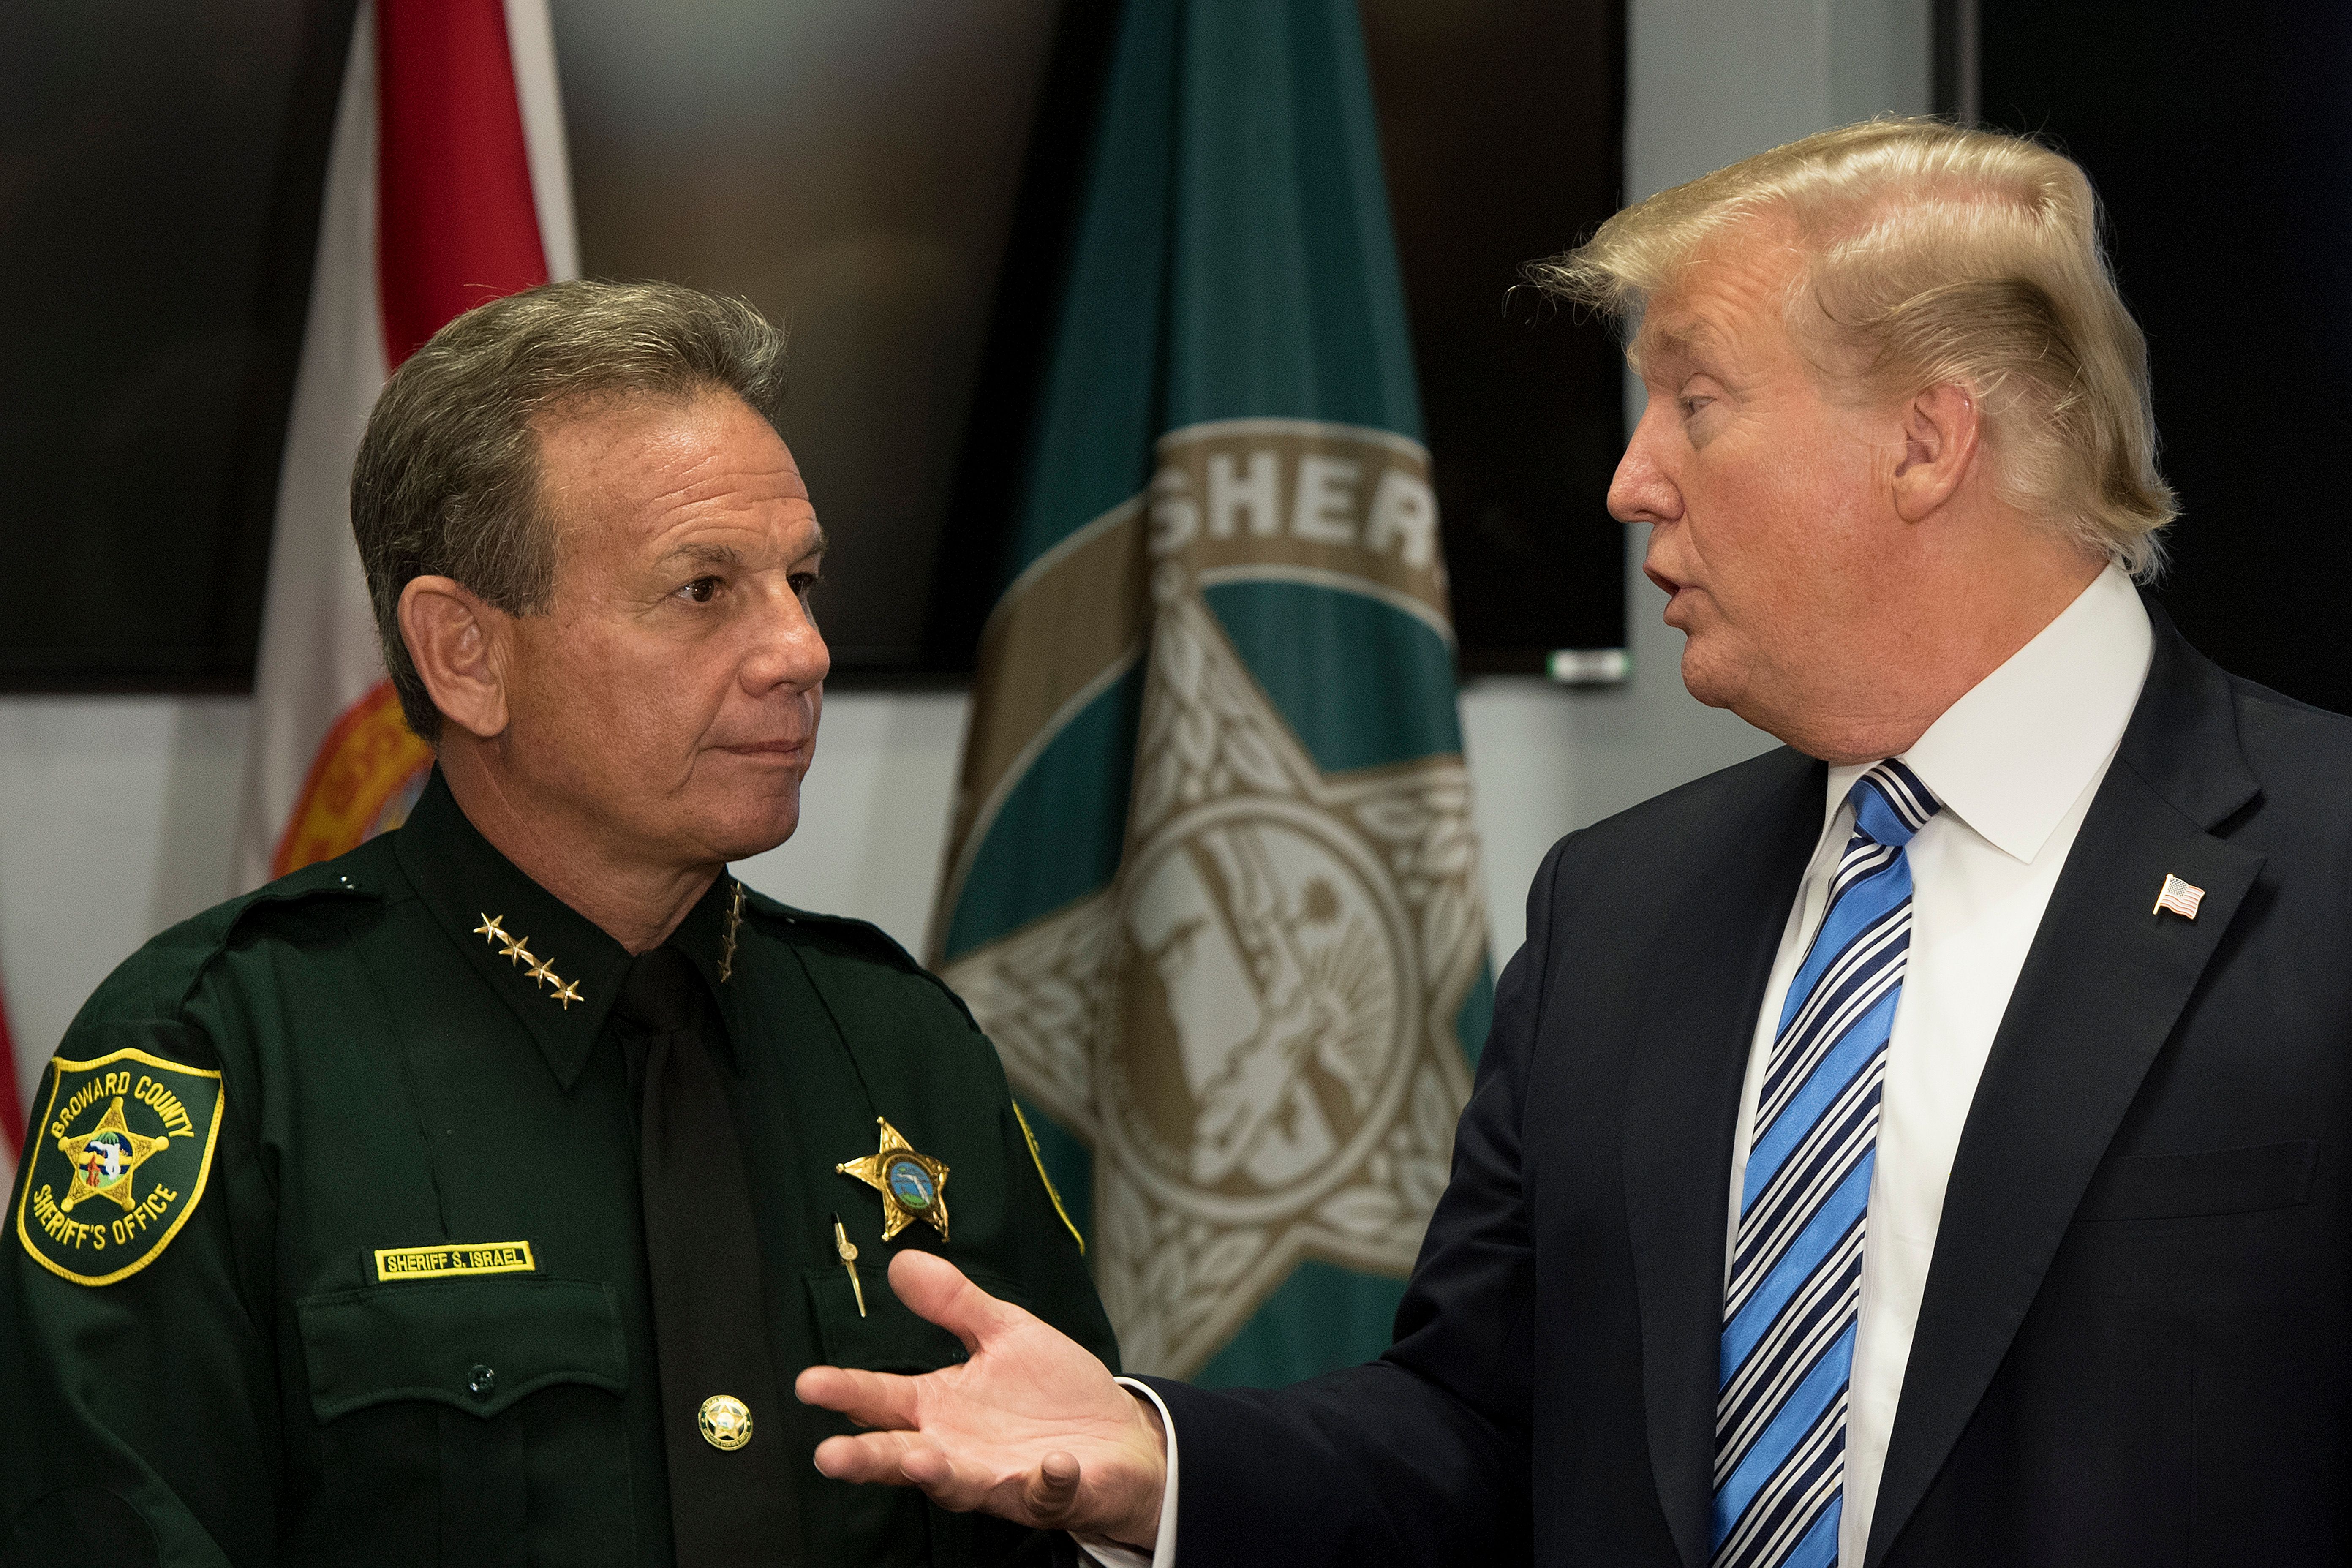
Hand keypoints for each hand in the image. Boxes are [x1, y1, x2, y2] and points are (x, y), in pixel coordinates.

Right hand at [795, 1250, 1168, 1546]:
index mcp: (942, 1408)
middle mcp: (959, 1450)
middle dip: (867, 1457)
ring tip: (918, 1461)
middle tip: (829, 1455)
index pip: (883, 1401)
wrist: (1118, 1435)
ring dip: (938, 1475)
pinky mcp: (1052, 1493)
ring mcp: (1002, 1476)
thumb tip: (900, 1262)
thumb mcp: (1003, 1333)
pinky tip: (1052, 1464)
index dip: (847, 1392)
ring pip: (960, 1484)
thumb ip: (952, 1303)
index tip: (809, 1382)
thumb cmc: (1052, 1392)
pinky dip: (1049, 1480)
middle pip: (902, 1455)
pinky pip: (1046, 1490)